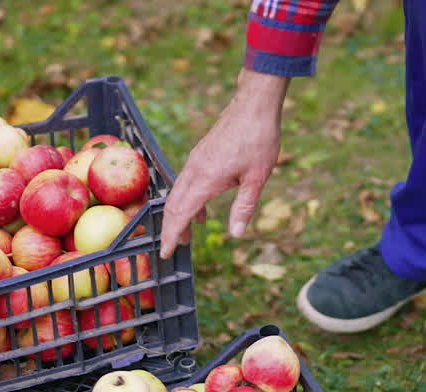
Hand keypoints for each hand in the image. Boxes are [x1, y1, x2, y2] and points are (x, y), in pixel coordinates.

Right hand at [160, 71, 288, 257]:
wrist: (254, 106)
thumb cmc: (259, 139)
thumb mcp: (257, 178)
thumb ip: (244, 207)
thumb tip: (236, 234)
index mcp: (206, 179)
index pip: (181, 214)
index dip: (172, 235)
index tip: (166, 253)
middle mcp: (195, 170)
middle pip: (174, 205)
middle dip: (172, 229)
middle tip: (175, 250)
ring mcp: (195, 161)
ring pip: (178, 193)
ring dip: (180, 215)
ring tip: (189, 235)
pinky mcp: (200, 155)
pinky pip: (186, 182)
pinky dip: (187, 200)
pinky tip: (202, 210)